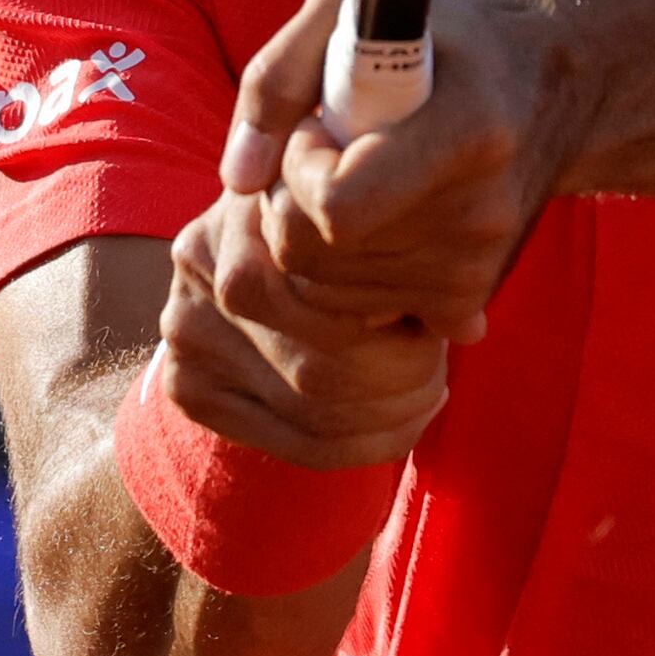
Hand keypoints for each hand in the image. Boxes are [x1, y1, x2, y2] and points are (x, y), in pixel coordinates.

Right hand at [150, 189, 447, 469]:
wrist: (249, 246)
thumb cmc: (330, 221)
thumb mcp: (360, 208)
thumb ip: (403, 248)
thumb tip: (469, 326)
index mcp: (247, 213)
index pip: (334, 296)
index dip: (403, 318)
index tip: (440, 320)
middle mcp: (202, 272)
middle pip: (322, 363)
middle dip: (403, 377)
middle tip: (440, 365)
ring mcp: (185, 334)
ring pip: (315, 414)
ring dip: (394, 418)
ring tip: (428, 392)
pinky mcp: (186, 388)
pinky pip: (297, 445)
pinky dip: (366, 447)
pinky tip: (402, 422)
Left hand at [217, 0, 591, 340]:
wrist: (550, 83)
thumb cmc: (439, 28)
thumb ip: (278, 75)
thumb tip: (239, 176)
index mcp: (467, 130)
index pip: (339, 209)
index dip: (299, 168)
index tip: (316, 125)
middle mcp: (482, 212)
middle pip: (317, 256)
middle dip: (288, 202)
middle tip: (320, 150)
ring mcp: (478, 264)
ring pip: (325, 292)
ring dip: (309, 238)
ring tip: (349, 176)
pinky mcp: (470, 296)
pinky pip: (360, 316)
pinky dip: (343, 277)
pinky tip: (372, 220)